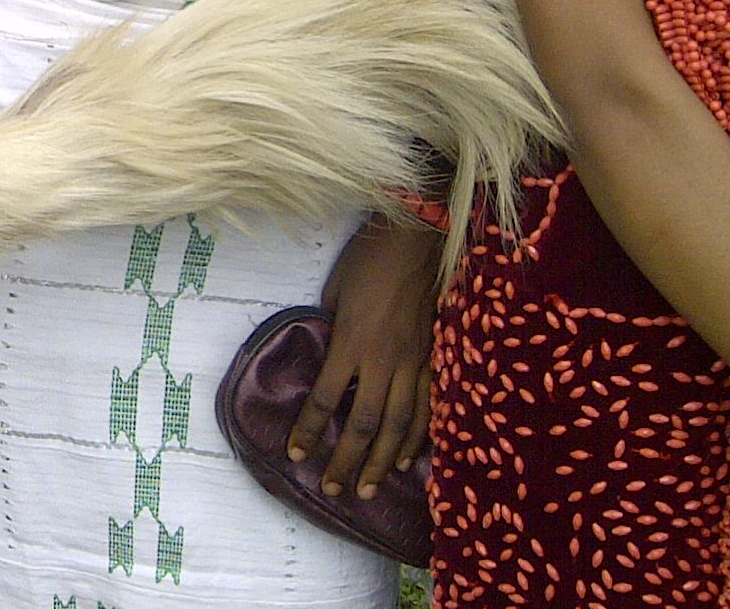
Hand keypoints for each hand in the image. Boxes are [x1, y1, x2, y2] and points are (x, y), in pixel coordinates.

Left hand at [286, 213, 438, 501]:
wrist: (416, 239)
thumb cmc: (367, 260)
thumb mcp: (335, 292)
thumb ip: (331, 330)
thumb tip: (326, 358)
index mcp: (351, 341)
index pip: (326, 399)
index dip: (309, 430)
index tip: (296, 453)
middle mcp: (383, 359)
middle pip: (363, 424)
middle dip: (346, 461)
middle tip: (333, 489)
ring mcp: (413, 362)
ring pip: (399, 426)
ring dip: (382, 462)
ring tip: (368, 490)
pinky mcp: (433, 359)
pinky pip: (426, 408)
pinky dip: (416, 439)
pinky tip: (407, 461)